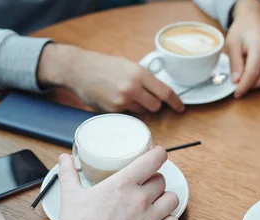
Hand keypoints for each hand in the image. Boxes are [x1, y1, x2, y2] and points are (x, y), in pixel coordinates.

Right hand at [38, 44, 184, 112]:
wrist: (79, 69)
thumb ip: (144, 78)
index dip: (175, 102)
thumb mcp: (128, 65)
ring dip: (139, 107)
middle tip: (144, 97)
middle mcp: (133, 87)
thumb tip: (160, 93)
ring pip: (142, 111)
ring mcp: (122, 100)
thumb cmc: (104, 66)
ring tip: (125, 95)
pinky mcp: (113, 110)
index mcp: (139, 73)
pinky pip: (128, 115)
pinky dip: (125, 110)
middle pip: (156, 106)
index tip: (180, 108)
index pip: (165, 92)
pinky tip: (115, 99)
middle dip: (153, 104)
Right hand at [54, 146, 179, 219]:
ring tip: (156, 203)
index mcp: (123, 184)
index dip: (159, 154)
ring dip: (166, 199)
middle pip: (161, 180)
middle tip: (146, 187)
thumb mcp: (70, 195)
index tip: (158, 155)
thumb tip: (64, 160)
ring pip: (172, 199)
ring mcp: (150, 218)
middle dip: (155, 181)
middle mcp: (140, 198)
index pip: (153, 160)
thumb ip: (69, 174)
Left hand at [227, 0, 259, 97]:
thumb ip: (235, 63)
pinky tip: (253, 67)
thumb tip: (237, 82)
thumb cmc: (243, 29)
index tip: (236, 94)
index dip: (244, 86)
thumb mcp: (232, 43)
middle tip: (237, 83)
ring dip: (254, 82)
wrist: (257, 18)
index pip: (253, 73)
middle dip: (248, 85)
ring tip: (244, 71)